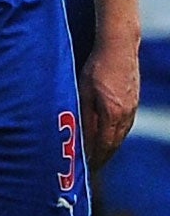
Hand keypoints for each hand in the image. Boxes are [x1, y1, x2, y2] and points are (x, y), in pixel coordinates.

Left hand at [81, 40, 138, 167]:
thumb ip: (85, 116)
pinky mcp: (134, 101)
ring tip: (99, 155)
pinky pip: (125, 124)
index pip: (104, 144)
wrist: (120, 47)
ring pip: (121, 134)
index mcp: (113, 113)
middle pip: (115, 143)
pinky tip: (109, 135)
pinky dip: (116, 134)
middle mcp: (126, 114)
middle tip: (92, 167)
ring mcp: (133, 107)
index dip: (95, 158)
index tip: (87, 168)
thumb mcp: (83, 92)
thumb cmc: (96, 67)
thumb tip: (82, 138)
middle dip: (104, 156)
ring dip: (110, 146)